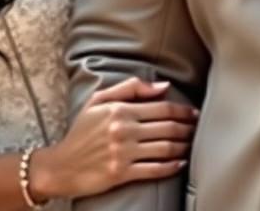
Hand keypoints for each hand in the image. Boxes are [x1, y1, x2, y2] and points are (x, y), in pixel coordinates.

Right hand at [33, 77, 196, 199]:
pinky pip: (154, 170)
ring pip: (164, 148)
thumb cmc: (81, 131)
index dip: (182, 110)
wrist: (61, 165)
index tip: (194, 112)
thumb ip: (131, 88)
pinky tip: (181, 163)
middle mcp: (124, 130)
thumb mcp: (99, 100)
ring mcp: (123, 153)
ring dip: (183, 146)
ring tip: (191, 144)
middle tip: (198, 128)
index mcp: (120, 109)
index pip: (161, 107)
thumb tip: (163, 86)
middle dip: (187, 127)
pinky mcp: (121, 173)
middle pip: (167, 127)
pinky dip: (171, 167)